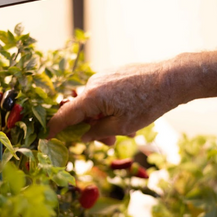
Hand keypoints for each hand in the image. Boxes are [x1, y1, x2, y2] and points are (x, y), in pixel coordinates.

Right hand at [47, 61, 183, 144]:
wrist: (171, 79)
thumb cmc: (148, 103)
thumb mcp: (122, 126)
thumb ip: (98, 132)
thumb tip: (83, 137)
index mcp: (92, 96)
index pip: (65, 115)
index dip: (55, 128)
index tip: (46, 137)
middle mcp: (93, 84)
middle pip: (82, 111)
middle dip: (93, 129)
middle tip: (109, 142)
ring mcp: (104, 77)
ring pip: (95, 104)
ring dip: (105, 120)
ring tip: (128, 131)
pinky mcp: (114, 74)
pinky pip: (105, 95)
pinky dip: (111, 108)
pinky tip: (130, 116)